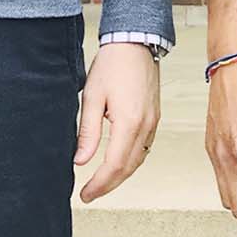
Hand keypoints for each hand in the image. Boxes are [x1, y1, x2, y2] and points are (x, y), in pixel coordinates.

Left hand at [73, 41, 160, 202]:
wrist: (135, 42)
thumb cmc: (112, 65)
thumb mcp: (91, 98)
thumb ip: (87, 133)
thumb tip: (81, 161)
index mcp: (129, 122)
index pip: (114, 165)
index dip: (99, 185)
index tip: (84, 194)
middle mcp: (146, 125)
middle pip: (129, 168)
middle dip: (109, 185)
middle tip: (90, 194)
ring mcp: (153, 121)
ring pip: (139, 160)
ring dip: (121, 175)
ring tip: (102, 183)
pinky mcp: (155, 116)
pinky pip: (145, 147)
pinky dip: (131, 161)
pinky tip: (119, 163)